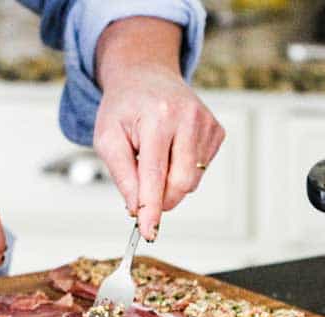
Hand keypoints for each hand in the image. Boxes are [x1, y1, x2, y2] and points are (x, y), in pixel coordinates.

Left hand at [93, 17, 225, 241]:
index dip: (151, 207)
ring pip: (193, 180)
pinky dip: (183, 168)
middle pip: (182, 182)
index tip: (148, 231)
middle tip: (144, 194)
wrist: (146, 76)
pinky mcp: (217, 130)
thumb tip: (136, 208)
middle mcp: (188, 118)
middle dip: (162, 198)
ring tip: (155, 155)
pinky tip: (171, 148)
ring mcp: (207, 123)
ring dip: (170, 181)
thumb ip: (122, 174)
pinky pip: (201, 169)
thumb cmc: (124, 108)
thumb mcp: (107, 137)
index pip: (155, 174)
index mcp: (158, 118)